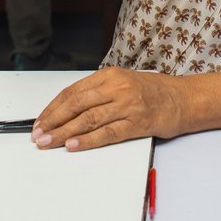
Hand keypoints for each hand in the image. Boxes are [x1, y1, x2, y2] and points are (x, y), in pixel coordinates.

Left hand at [32, 67, 186, 150]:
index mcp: (110, 75)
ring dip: (64, 133)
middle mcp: (117, 87)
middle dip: (53, 120)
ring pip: (88, 119)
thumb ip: (98, 91)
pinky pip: (107, 133)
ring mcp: (127, 105)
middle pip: (76, 104)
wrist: (182, 99)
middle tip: (38, 134)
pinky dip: (88, 140)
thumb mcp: (122, 81)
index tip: (40, 121)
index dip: (53, 107)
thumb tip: (67, 108)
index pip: (73, 91)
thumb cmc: (152, 91)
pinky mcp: (137, 122)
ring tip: (49, 142)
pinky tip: (73, 145)